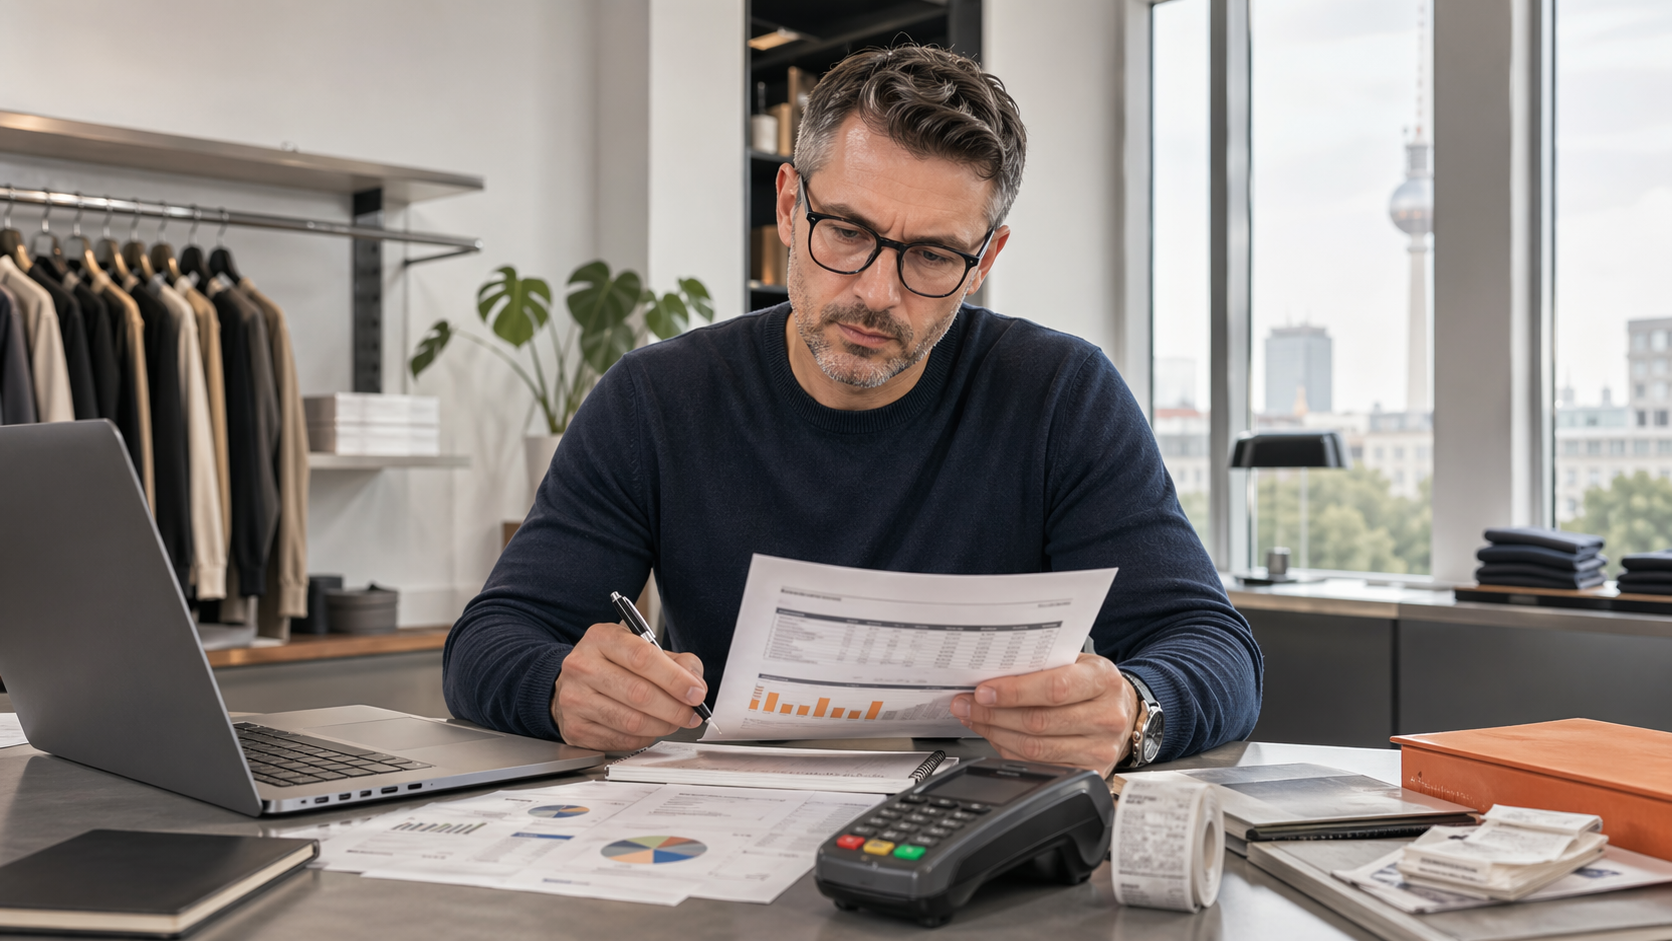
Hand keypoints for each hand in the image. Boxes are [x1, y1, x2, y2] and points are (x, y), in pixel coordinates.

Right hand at [550, 622, 708, 750]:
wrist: (573, 682)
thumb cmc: (613, 663)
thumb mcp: (642, 648)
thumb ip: (676, 661)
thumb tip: (695, 684)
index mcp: (601, 638)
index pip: (642, 657)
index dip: (675, 679)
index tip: (696, 692)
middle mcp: (583, 666)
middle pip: (638, 693)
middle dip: (674, 708)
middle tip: (692, 714)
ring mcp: (575, 699)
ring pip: (631, 721)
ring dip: (662, 726)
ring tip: (674, 721)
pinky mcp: (575, 727)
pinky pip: (621, 739)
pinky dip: (643, 738)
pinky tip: (649, 728)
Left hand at [950, 653, 1138, 775]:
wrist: (1124, 710)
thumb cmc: (1093, 683)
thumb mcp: (1077, 663)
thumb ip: (1042, 665)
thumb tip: (991, 676)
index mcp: (1103, 681)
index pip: (1054, 689)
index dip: (1014, 692)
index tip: (983, 691)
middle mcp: (1107, 717)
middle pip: (1039, 722)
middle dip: (994, 714)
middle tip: (968, 705)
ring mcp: (1100, 748)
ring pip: (1035, 748)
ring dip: (996, 734)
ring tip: (976, 719)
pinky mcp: (1090, 771)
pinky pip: (1039, 765)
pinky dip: (1010, 751)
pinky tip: (997, 736)